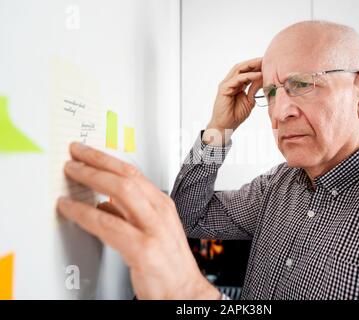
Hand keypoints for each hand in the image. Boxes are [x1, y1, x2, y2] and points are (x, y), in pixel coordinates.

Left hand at [57, 142, 219, 299]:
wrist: (184, 291)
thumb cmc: (169, 262)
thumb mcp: (153, 229)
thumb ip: (129, 214)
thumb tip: (103, 202)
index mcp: (162, 205)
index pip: (133, 173)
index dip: (107, 159)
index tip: (87, 152)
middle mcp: (160, 212)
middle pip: (126, 176)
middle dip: (97, 161)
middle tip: (74, 155)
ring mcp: (153, 229)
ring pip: (120, 192)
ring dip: (90, 178)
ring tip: (71, 174)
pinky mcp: (144, 249)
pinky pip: (108, 225)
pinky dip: (85, 213)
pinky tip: (71, 209)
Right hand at [204, 58, 262, 145]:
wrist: (226, 127)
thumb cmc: (235, 115)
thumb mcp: (249, 100)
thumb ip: (254, 89)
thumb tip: (263, 79)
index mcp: (236, 84)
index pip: (246, 71)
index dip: (257, 66)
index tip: (269, 63)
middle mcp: (230, 82)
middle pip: (243, 67)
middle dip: (255, 62)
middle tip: (267, 58)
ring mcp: (226, 84)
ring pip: (239, 70)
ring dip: (252, 65)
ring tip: (264, 63)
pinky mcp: (224, 89)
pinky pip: (238, 79)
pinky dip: (248, 76)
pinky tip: (258, 75)